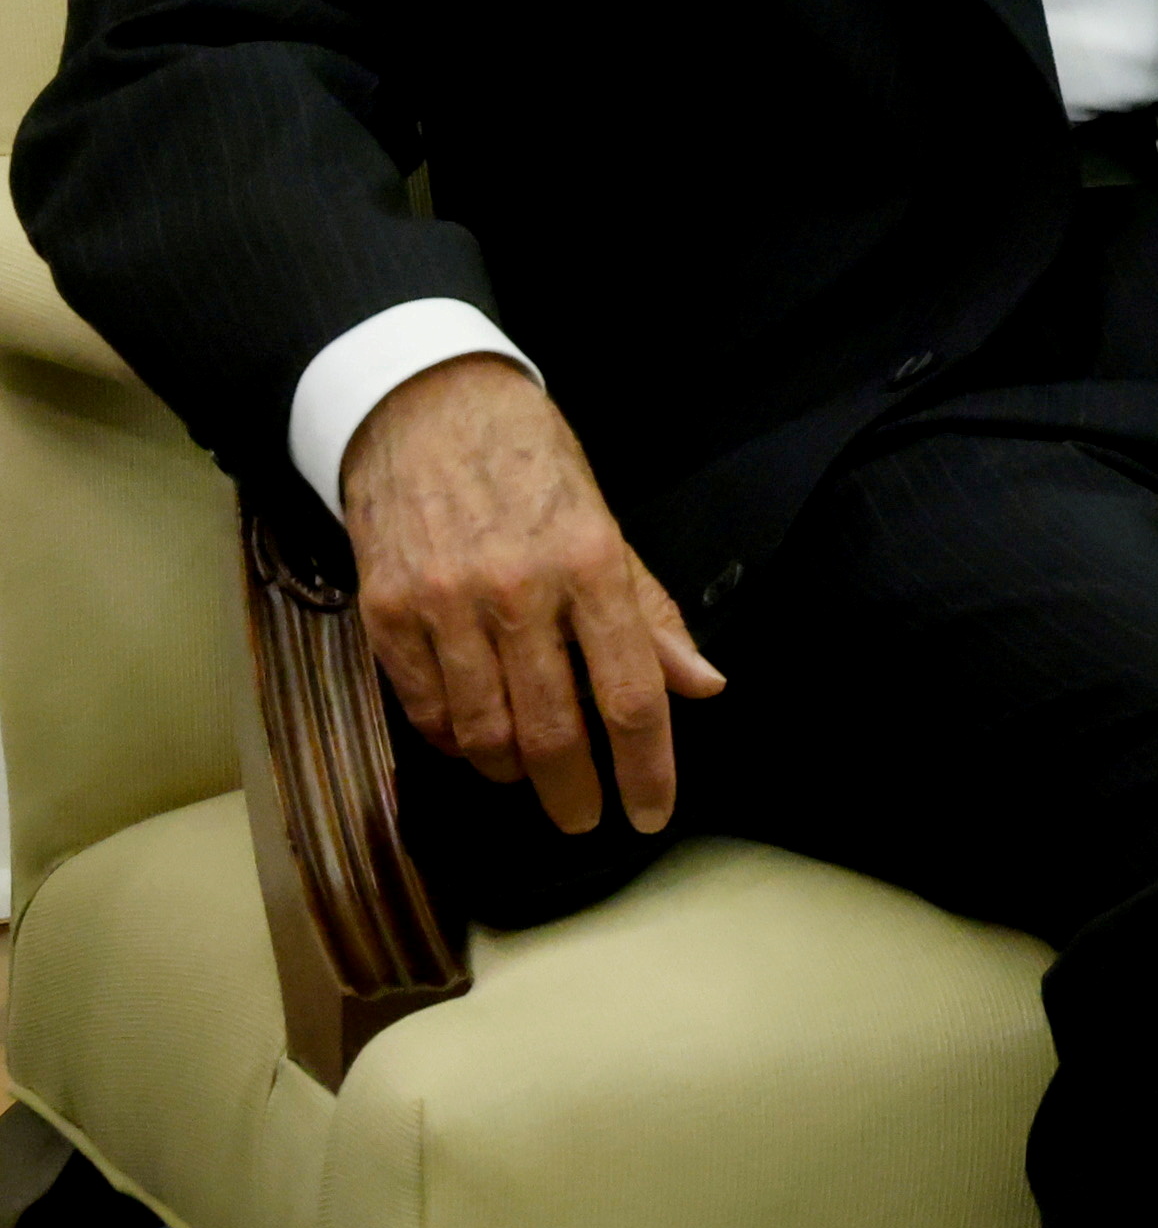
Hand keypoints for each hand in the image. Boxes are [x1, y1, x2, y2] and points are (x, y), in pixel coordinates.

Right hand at [339, 354, 725, 837]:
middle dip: (574, 792)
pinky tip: (476, 741)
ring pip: (483, 733)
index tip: (650, 814)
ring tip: (533, 777)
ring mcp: (443, 605)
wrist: (426, 408)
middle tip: (583, 819)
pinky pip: (425, 710)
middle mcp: (516, 589)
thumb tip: (703, 685)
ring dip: (513, 772)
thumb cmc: (532, 464)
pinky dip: (454, 741)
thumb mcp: (607, 523)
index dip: (647, 766)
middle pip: (553, 729)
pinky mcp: (385, 614)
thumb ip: (649, 611)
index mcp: (589, 562)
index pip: (630, 692)